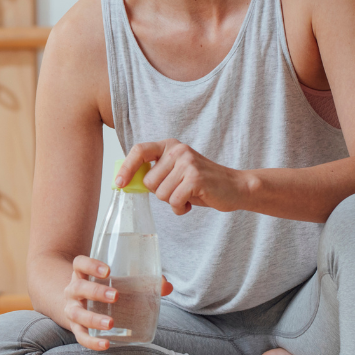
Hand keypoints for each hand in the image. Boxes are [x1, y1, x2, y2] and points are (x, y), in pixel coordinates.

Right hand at [63, 254, 172, 350]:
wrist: (78, 305)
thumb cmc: (102, 289)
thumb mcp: (115, 282)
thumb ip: (140, 282)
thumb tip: (166, 285)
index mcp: (81, 274)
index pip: (80, 264)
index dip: (90, 265)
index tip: (108, 271)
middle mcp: (73, 291)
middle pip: (78, 287)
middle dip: (96, 292)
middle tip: (115, 296)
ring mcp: (72, 310)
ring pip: (77, 313)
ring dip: (93, 318)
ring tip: (110, 323)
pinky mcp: (76, 328)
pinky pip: (80, 336)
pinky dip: (92, 341)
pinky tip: (105, 344)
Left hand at [117, 139, 249, 214]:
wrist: (235, 186)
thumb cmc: (201, 182)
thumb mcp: (177, 171)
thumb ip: (156, 172)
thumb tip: (126, 181)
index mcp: (170, 146)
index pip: (139, 150)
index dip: (126, 167)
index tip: (119, 183)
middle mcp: (177, 150)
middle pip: (148, 181)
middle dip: (160, 193)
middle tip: (178, 190)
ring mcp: (187, 163)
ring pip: (161, 194)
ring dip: (173, 201)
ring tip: (188, 195)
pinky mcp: (195, 178)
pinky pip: (174, 201)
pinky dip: (180, 208)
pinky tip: (192, 201)